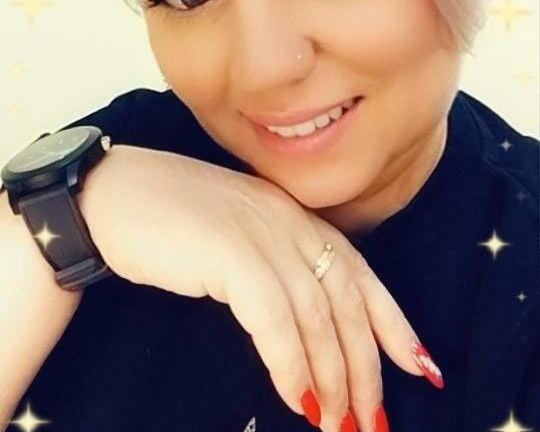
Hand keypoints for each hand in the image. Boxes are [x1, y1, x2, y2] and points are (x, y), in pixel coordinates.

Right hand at [81, 144, 426, 431]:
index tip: (419, 366)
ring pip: (316, 315)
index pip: (359, 273)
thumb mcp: (239, 235)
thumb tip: (304, 333)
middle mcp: (287, 222)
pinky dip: (290, 364)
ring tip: (336, 425)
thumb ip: (275, 267)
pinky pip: (273, 319)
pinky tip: (296, 399)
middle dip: (365, 367)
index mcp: (294, 216)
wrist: (116, 193)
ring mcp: (261, 234)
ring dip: (332, 377)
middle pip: (345, 301)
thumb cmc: (172, 220)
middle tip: (372, 420)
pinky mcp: (229, 252)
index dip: (393, 321)